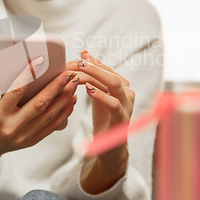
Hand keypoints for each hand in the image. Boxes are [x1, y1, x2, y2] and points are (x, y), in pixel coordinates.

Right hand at [0, 57, 78, 173]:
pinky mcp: (33, 141)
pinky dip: (64, 112)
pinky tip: (71, 100)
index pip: (16, 90)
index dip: (28, 74)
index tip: (40, 61)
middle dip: (56, 87)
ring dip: (64, 98)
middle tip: (68, 73)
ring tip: (74, 84)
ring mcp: (24, 136)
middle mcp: (12, 126)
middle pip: (39, 104)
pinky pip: (53, 126)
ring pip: (49, 116)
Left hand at [67, 51, 134, 192]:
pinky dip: (101, 95)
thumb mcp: (97, 93)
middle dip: (92, 67)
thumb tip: (84, 53)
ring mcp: (127, 105)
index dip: (89, 63)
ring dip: (95, 77)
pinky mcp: (122, 118)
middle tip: (75, 63)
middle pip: (110, 73)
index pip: (105, 68)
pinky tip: (89, 90)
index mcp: (122, 84)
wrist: (111, 147)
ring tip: (79, 74)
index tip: (72, 60)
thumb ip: (93, 74)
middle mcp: (127, 92)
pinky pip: (113, 103)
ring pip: (114, 84)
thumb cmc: (104, 118)